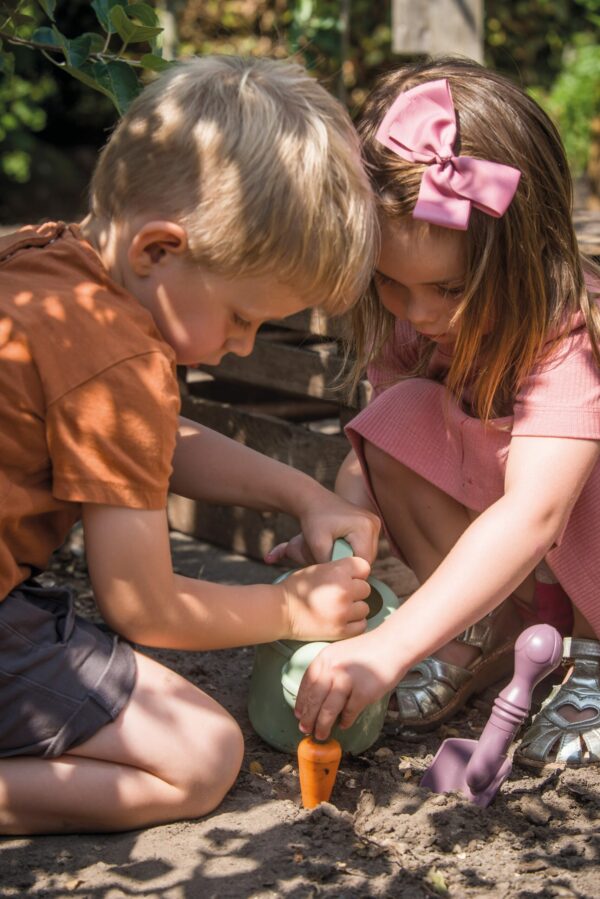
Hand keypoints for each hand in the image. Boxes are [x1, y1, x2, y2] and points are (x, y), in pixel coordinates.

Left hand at [264, 490, 379, 566]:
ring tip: (335, 550)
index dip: (349, 569)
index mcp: (364, 527)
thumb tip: (338, 577)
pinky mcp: (371, 523)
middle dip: (350, 562)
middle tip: (333, 558)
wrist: (314, 500)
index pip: (364, 561)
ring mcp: (374, 522)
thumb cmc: (313, 520)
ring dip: (353, 556)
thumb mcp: (317, 543)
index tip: (333, 567)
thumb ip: (328, 562)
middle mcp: (374, 523)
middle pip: (368, 558)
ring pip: (368, 553)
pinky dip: (354, 549)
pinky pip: (366, 545)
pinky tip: (340, 544)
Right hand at [279, 556, 371, 641]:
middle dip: (355, 591)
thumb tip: (359, 575)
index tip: (348, 578)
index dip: (356, 573)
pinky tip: (341, 619)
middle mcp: (343, 590)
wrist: (280, 611)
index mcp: (338, 571)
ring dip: (355, 609)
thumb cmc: (297, 588)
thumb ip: (339, 569)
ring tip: (339, 608)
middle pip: (366, 588)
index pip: (364, 567)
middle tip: (340, 595)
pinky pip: (361, 624)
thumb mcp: (317, 568)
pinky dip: (353, 623)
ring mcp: (343, 611)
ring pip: (364, 608)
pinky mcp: (341, 630)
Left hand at [293, 628, 400, 740]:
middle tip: (305, 729)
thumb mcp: (340, 653)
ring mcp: (347, 681)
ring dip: (322, 725)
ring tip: (321, 734)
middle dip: (308, 717)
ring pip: (328, 710)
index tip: (298, 714)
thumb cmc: (368, 650)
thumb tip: (317, 696)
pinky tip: (344, 724)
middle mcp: (333, 668)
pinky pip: (349, 712)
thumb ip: (328, 669)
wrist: (393, 644)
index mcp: (325, 658)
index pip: (307, 683)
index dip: (301, 701)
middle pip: (314, 699)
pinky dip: (345, 721)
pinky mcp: (363, 692)